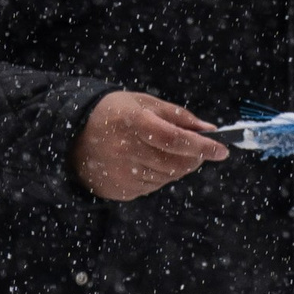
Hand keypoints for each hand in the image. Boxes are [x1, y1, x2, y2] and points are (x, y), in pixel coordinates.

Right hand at [73, 90, 229, 201]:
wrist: (71, 136)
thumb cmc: (114, 114)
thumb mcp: (143, 103)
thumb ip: (178, 116)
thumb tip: (210, 130)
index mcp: (132, 121)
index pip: (174, 139)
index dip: (201, 146)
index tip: (222, 150)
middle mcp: (125, 149)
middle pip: (176, 163)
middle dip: (194, 157)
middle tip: (198, 149)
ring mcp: (121, 173)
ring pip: (168, 177)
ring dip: (176, 166)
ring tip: (160, 150)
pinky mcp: (120, 190)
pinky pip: (153, 186)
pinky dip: (159, 175)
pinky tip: (144, 161)